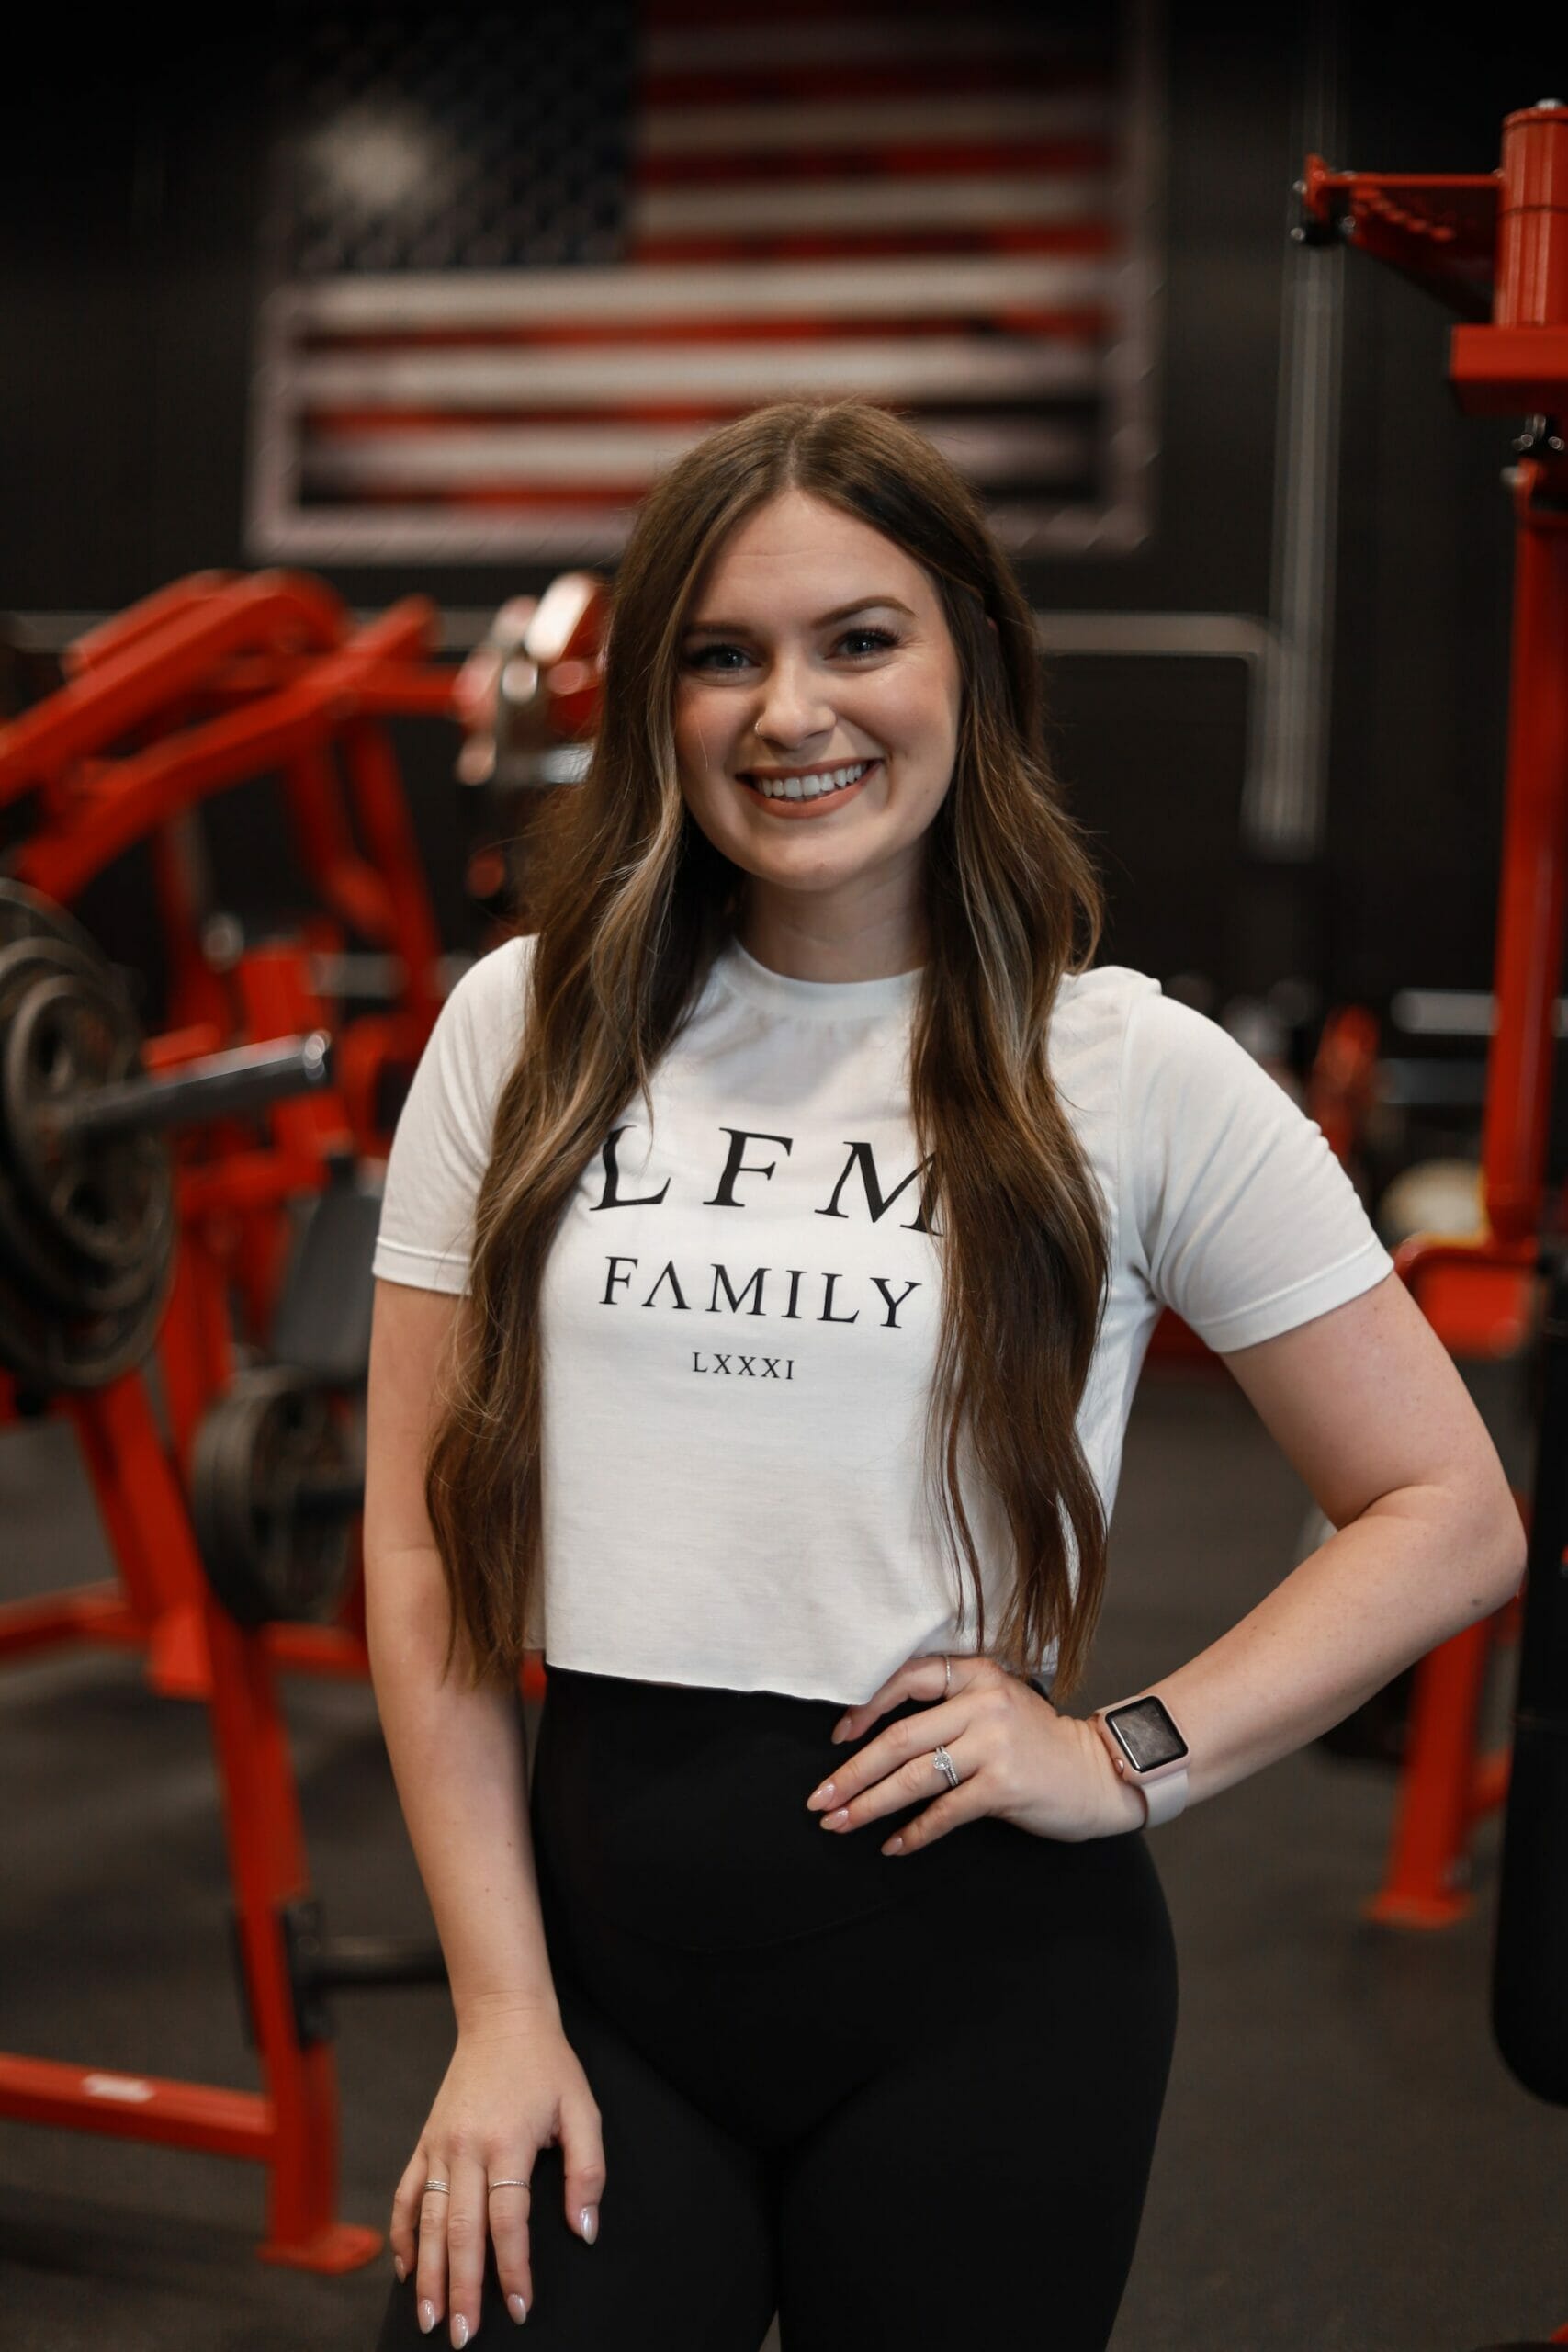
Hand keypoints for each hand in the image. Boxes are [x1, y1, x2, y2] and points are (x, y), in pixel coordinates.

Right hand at [390, 1998, 603, 2343]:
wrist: (502, 2019)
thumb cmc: (547, 2066)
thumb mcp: (583, 2109)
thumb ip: (587, 2172)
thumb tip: (584, 2230)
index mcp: (507, 2142)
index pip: (508, 2222)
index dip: (513, 2270)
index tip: (519, 2308)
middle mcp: (466, 2148)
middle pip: (459, 2232)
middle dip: (462, 2289)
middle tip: (463, 2336)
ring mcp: (439, 2146)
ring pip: (426, 2221)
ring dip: (427, 2274)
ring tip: (429, 2317)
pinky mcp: (425, 2142)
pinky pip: (406, 2194)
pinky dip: (402, 2234)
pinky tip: (405, 2268)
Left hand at [804, 1651, 1147, 1852]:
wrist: (1099, 1773)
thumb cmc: (1038, 1743)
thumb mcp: (998, 1704)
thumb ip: (951, 1707)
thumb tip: (878, 1736)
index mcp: (978, 1675)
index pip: (907, 1679)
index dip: (865, 1707)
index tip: (837, 1738)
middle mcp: (984, 1703)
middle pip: (899, 1738)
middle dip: (851, 1772)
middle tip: (819, 1799)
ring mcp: (994, 1744)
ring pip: (914, 1777)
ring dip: (869, 1804)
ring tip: (839, 1823)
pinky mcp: (1004, 1785)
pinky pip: (944, 1811)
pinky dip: (913, 1832)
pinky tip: (891, 1845)